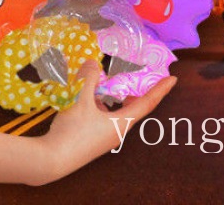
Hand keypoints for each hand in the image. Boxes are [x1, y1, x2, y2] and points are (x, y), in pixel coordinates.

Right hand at [40, 61, 175, 181]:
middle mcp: (116, 131)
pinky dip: (98, 102)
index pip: (147, 103)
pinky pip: (101, 115)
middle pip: (131, 106)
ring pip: (114, 110)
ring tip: (105, 78)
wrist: (50, 160)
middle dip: (133, 89)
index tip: (173, 79)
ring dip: (112, 94)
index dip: (160, 89)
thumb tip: (94, 63)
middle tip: (135, 72)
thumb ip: (89, 77)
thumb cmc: (72, 131)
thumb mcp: (80, 98)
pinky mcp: (90, 138)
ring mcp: (103, 136)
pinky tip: (85, 93)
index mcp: (121, 124)